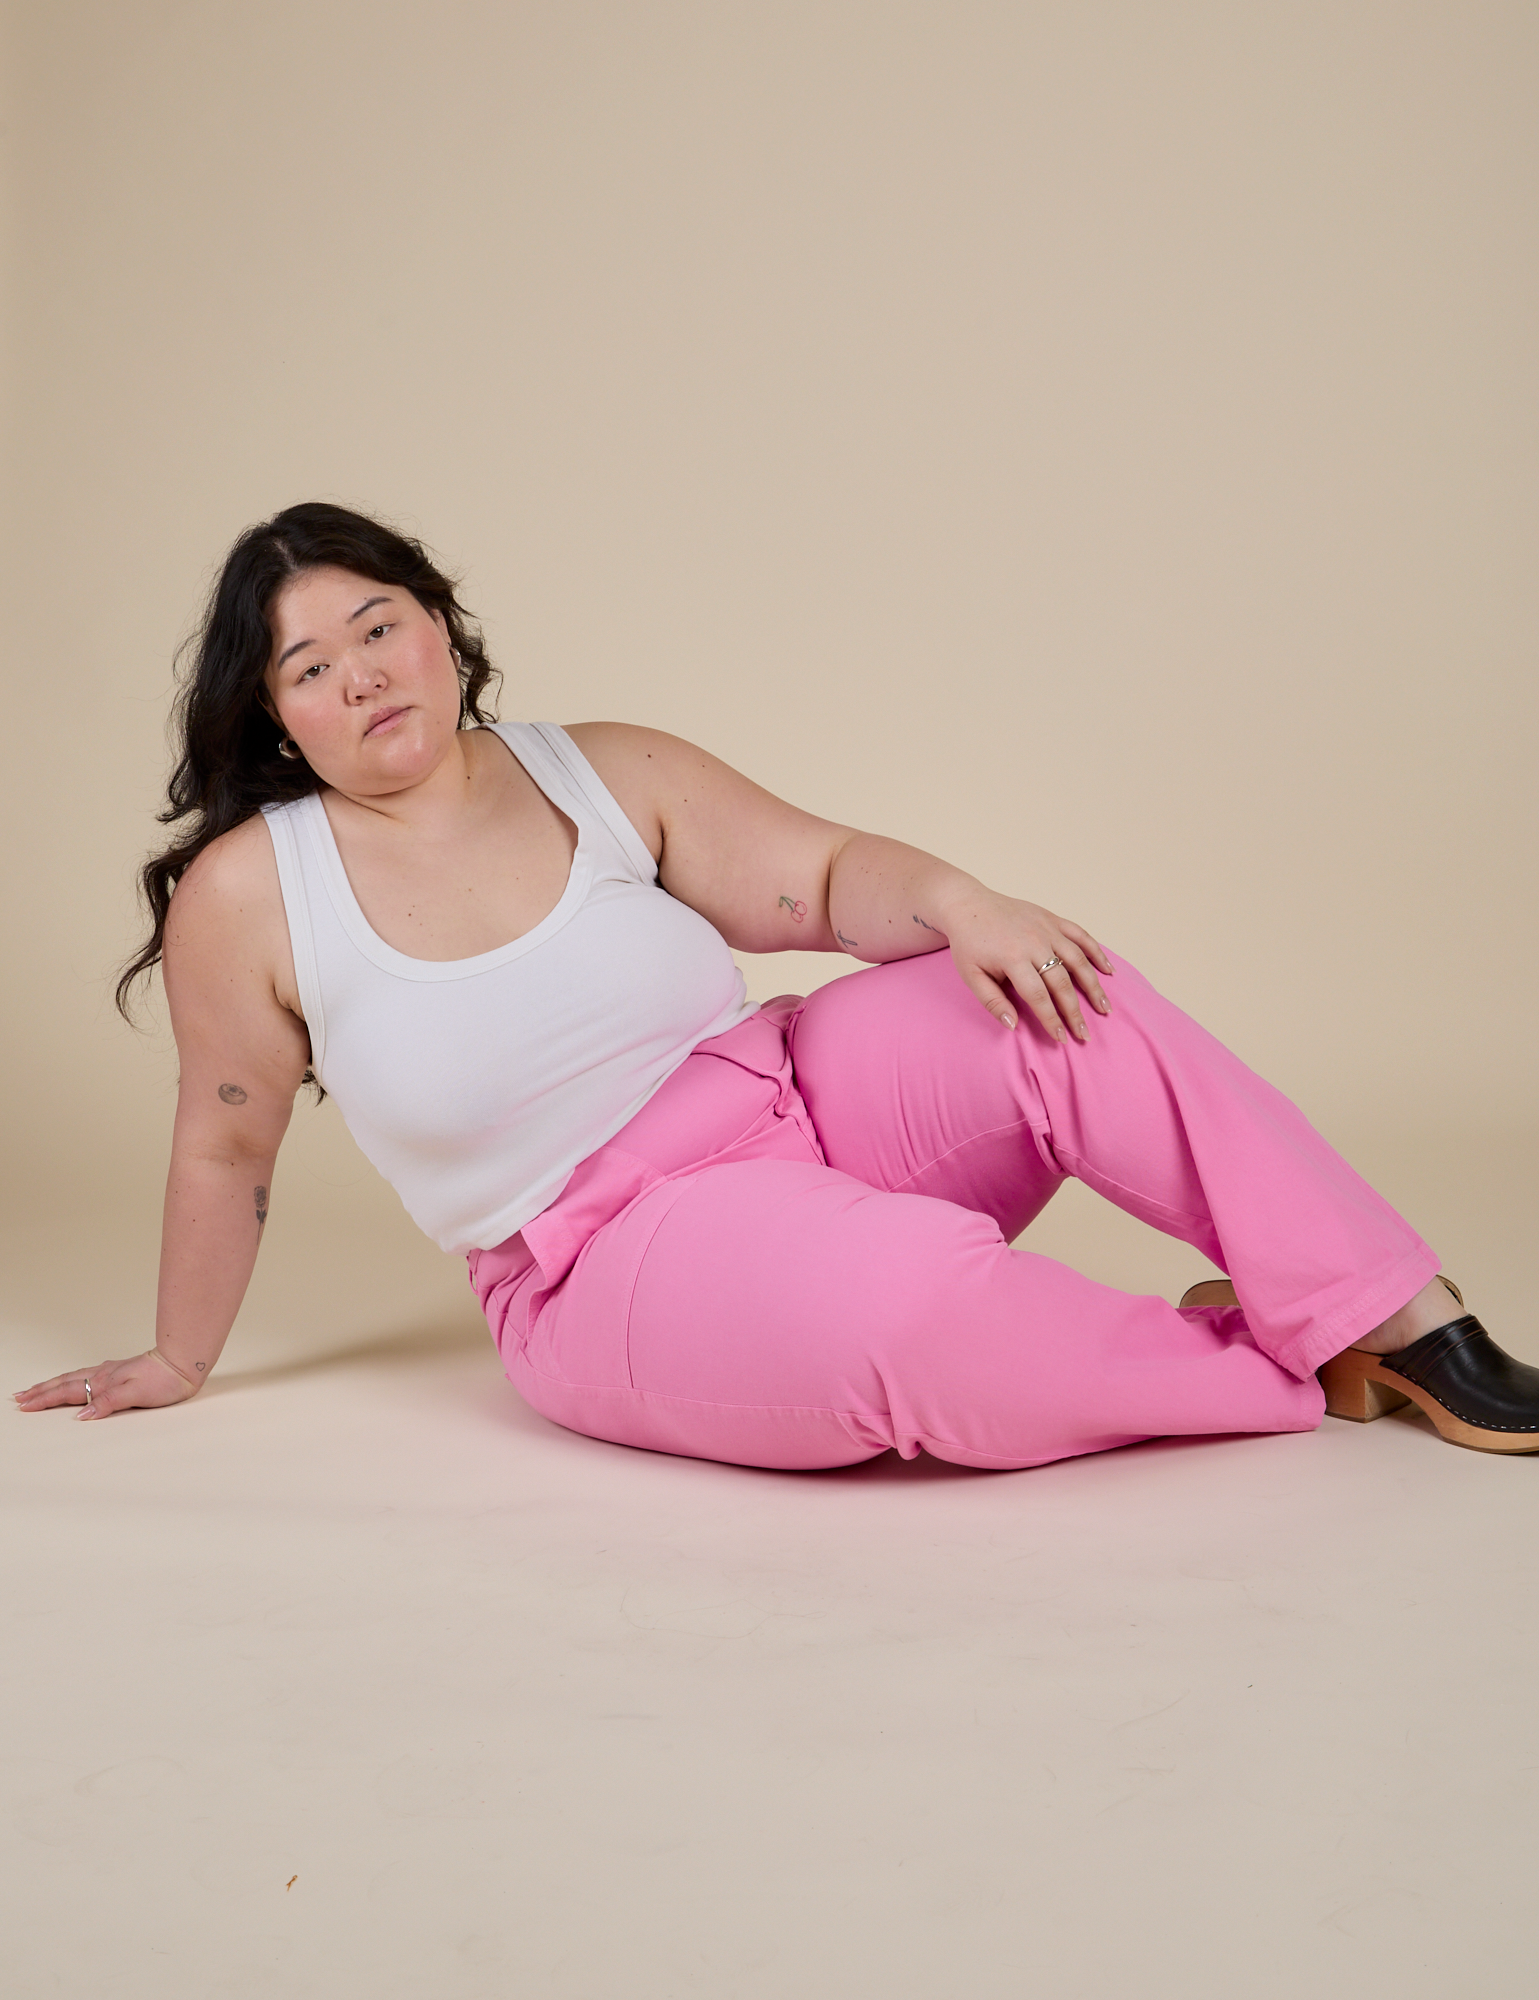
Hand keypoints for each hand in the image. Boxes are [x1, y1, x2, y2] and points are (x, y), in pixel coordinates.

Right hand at [13, 1348, 201, 1420]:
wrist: (184, 1363)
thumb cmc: (164, 1380)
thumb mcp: (136, 1395)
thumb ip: (107, 1403)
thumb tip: (81, 1415)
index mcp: (104, 1381)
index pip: (68, 1391)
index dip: (45, 1399)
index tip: (25, 1406)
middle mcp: (104, 1374)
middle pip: (65, 1383)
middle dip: (40, 1391)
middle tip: (19, 1398)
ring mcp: (111, 1372)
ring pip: (74, 1378)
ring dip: (52, 1385)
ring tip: (36, 1389)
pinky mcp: (120, 1372)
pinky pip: (86, 1376)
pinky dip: (71, 1381)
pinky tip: (72, 1382)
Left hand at [943, 891, 1114, 1042]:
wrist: (968, 904)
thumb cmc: (969, 943)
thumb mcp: (971, 975)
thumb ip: (992, 1001)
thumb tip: (1013, 1026)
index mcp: (1012, 958)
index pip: (1038, 996)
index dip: (1051, 1019)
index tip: (1061, 1038)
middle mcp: (1034, 942)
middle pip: (1062, 982)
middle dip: (1075, 1012)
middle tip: (1084, 1034)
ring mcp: (1046, 929)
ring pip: (1078, 960)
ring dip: (1094, 986)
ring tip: (1104, 1008)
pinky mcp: (1052, 919)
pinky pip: (1081, 935)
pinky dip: (1097, 952)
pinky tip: (1108, 971)